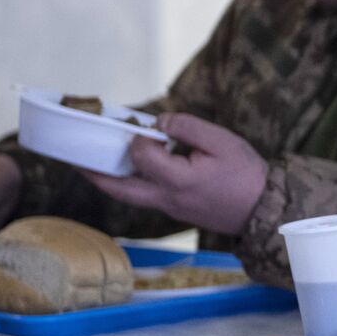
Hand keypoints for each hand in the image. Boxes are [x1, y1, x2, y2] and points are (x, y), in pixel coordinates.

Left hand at [82, 113, 267, 234]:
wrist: (262, 209)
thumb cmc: (246, 174)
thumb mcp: (223, 141)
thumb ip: (189, 128)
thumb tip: (160, 123)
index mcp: (179, 180)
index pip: (142, 155)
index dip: (140, 138)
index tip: (148, 129)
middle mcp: (167, 198)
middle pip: (119, 189)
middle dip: (94, 173)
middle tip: (74, 159)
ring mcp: (170, 208)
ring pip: (129, 196)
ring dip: (107, 181)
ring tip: (91, 165)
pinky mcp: (176, 211)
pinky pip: (145, 197)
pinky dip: (129, 184)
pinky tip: (129, 171)